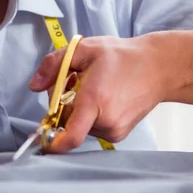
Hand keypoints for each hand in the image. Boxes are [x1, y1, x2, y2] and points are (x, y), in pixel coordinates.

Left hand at [29, 35, 164, 152]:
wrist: (158, 67)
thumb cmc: (122, 57)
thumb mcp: (84, 49)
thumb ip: (53, 64)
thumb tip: (34, 86)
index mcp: (95, 100)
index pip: (71, 136)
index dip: (53, 143)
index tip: (40, 142)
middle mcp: (106, 120)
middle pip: (68, 122)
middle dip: (64, 104)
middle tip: (74, 81)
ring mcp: (115, 130)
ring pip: (80, 124)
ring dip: (78, 109)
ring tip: (93, 86)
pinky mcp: (119, 134)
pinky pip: (93, 127)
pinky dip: (90, 114)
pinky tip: (102, 96)